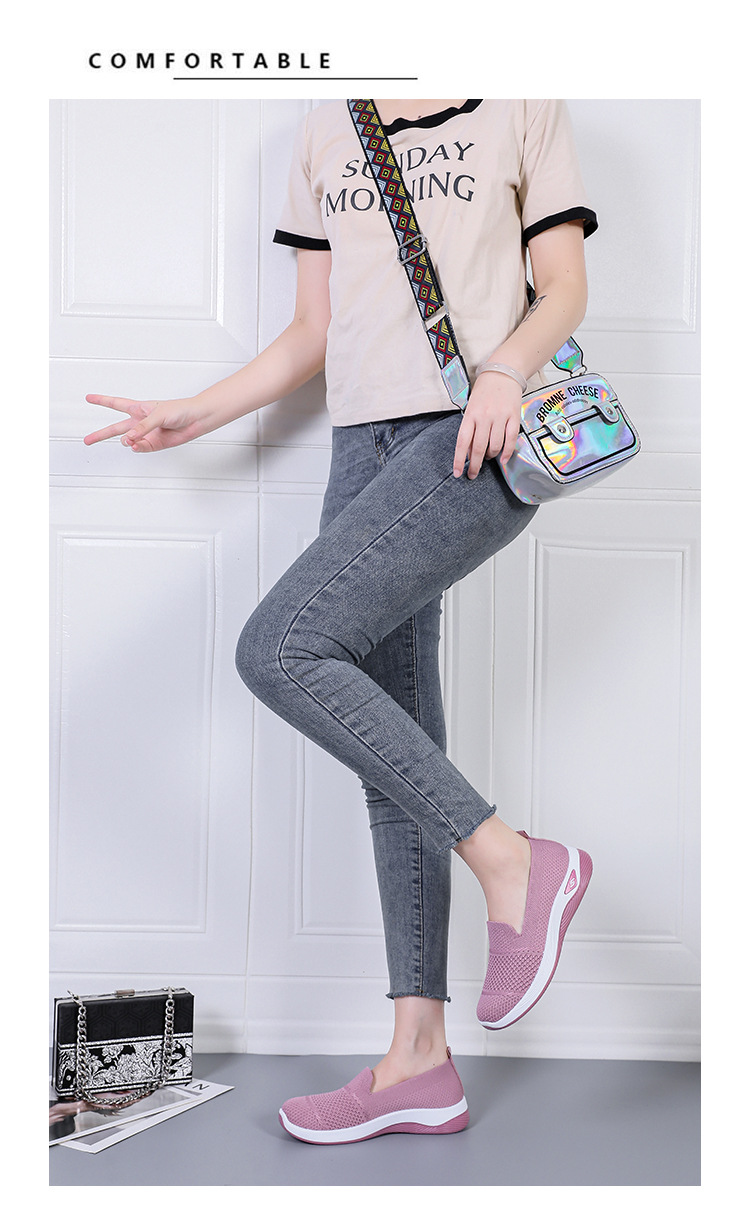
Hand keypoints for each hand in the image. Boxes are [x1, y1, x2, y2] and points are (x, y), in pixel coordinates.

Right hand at [83, 396, 208, 452]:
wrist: (196, 420)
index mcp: (138, 408)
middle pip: (115, 428)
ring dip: (127, 441)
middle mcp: (140, 422)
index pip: (116, 403)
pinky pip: (141, 448)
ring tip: (129, 441)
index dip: (102, 400)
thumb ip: (142, 427)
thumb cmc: (180, 410)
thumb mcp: (158, 415)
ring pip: (128, 441)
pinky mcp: (154, 445)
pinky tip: (137, 445)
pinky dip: (138, 448)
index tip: (89, 398)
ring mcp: (146, 434)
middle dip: (100, 434)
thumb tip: (129, 439)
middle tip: (87, 440)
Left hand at [452, 372, 521, 478]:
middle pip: (478, 448)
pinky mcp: (514, 417)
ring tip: (488, 457)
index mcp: (470, 415)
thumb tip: (469, 452)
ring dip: (491, 456)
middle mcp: (484, 417)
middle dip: (475, 465)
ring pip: (495, 446)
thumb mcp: (471, 408)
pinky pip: (511, 440)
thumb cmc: (484, 392)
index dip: (459, 460)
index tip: (458, 473)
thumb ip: (470, 429)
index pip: (462, 442)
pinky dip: (507, 452)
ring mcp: (500, 417)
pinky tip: (504, 459)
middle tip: (473, 474)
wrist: (502, 373)